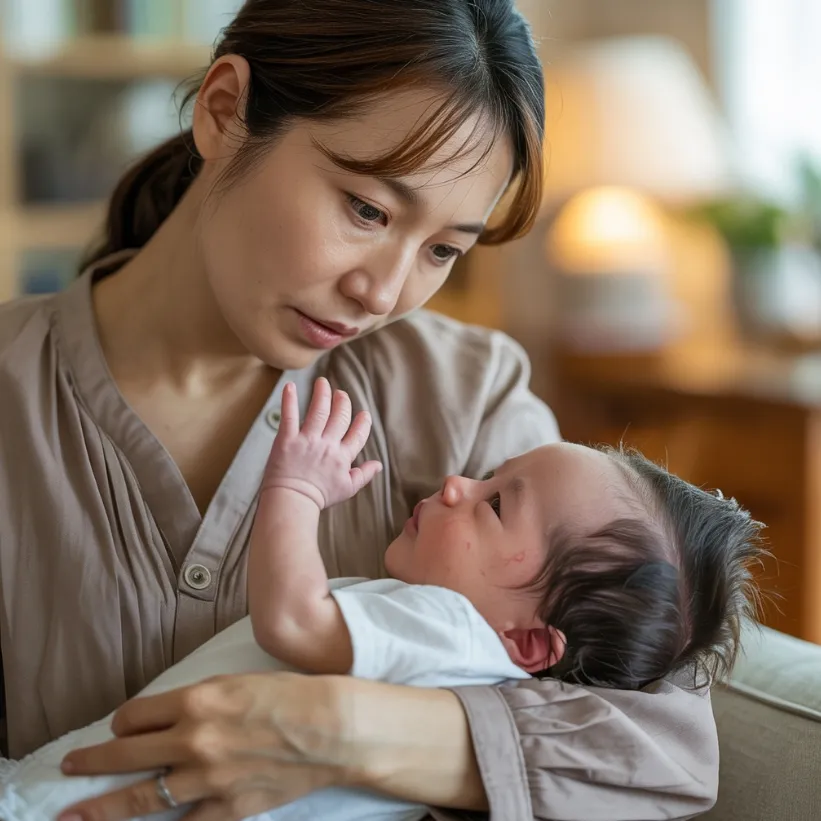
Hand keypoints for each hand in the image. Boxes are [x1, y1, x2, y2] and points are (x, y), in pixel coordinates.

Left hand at [57, 673, 347, 820]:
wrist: (331, 729)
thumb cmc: (290, 696)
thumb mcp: (238, 682)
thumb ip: (198, 700)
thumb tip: (165, 718)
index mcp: (198, 700)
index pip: (135, 715)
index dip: (123, 722)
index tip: (123, 727)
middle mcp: (194, 739)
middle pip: (125, 754)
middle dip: (91, 761)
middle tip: (71, 766)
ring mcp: (209, 779)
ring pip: (141, 799)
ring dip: (103, 807)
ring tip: (75, 814)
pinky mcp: (228, 809)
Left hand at [262, 377, 381, 508]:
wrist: (292, 502)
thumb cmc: (319, 498)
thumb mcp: (347, 489)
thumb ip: (364, 475)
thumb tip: (379, 465)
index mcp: (343, 456)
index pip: (358, 434)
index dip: (362, 422)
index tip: (364, 414)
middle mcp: (327, 445)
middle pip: (340, 417)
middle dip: (343, 402)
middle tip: (341, 393)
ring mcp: (307, 440)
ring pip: (319, 411)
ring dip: (322, 394)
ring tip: (323, 382)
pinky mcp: (287, 439)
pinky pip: (289, 415)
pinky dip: (289, 400)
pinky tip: (291, 386)